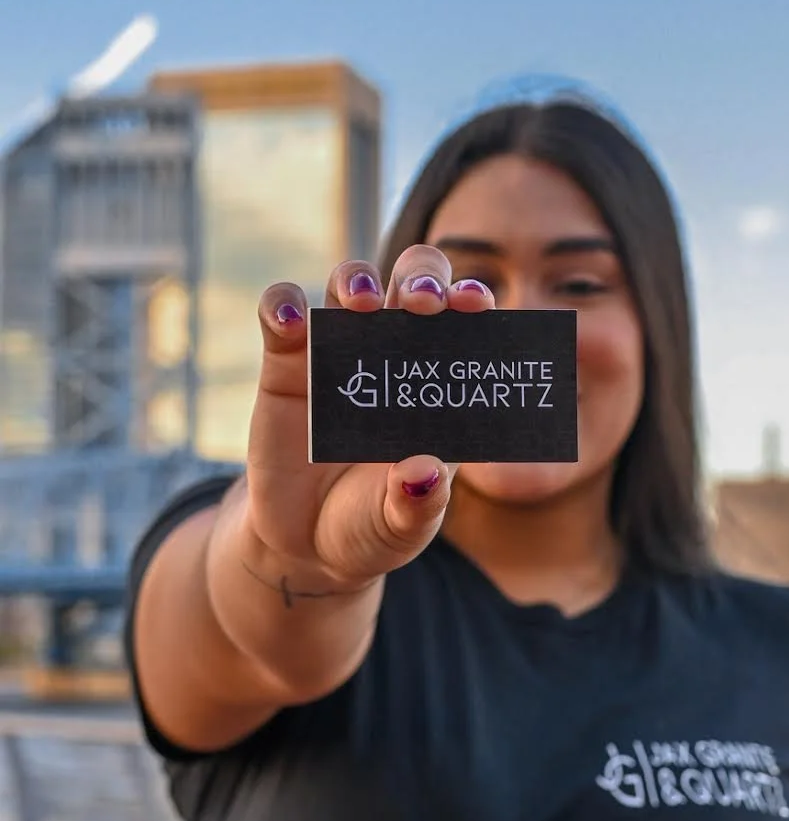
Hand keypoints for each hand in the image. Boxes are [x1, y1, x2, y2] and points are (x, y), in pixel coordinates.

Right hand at [244, 245, 493, 588]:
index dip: (470, 303)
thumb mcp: (400, 526)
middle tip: (422, 301)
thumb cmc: (370, 526)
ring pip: (349, 284)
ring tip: (361, 303)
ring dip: (356, 280)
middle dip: (422, 277)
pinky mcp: (285, 362)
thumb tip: (425, 473)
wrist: (304, 543)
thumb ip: (416, 504)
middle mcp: (394, 353)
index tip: (475, 305)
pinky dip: (283, 305)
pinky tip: (291, 320)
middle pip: (412, 281)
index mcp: (438, 384)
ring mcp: (339, 352)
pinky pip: (282, 313)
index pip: (463, 324)